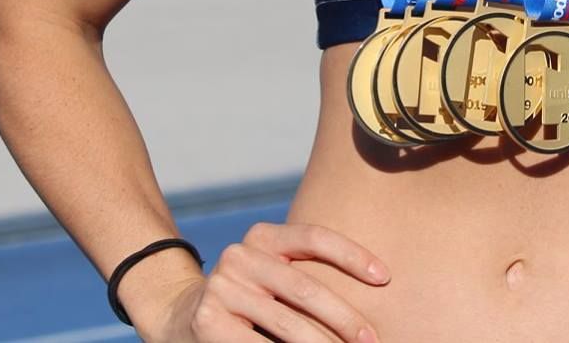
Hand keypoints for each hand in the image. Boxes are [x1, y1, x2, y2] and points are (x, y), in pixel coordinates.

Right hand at [143, 222, 388, 342]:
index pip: (314, 236)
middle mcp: (240, 255)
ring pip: (287, 324)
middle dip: (345, 318)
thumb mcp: (274, 274)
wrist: (183, 316)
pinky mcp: (209, 321)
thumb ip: (306, 275)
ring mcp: (222, 288)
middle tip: (372, 340)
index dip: (353, 255)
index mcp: (262, 236)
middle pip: (305, 287)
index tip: (385, 278)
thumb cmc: (251, 298)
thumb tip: (371, 299)